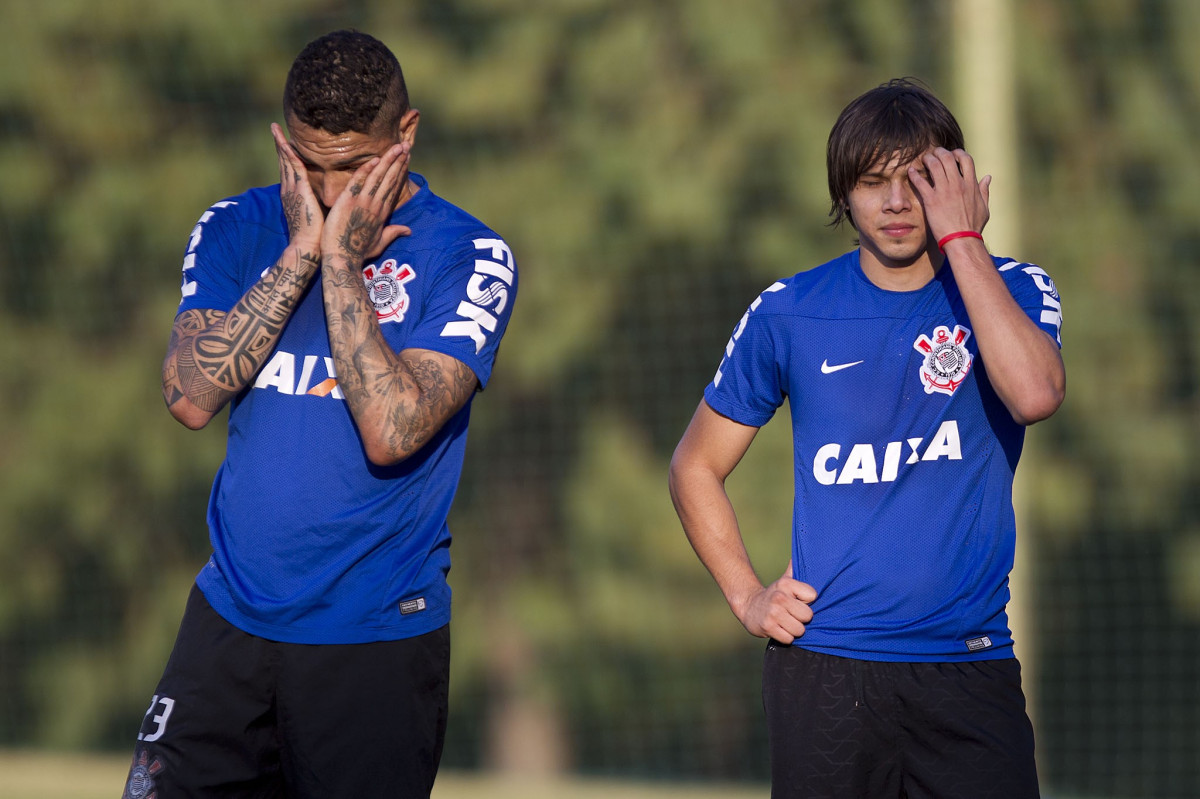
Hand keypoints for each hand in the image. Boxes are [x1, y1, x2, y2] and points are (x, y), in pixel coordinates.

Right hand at [271, 123, 323, 251]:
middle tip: (275, 129)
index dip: (289, 157)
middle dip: (280, 145)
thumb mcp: (320, 217)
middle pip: (284, 162)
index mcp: (295, 197)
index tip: (288, 144)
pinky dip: (287, 151)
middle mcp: (290, 190)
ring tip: (274, 128)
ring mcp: (292, 189)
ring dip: (280, 143)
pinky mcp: (299, 189)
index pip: (292, 172)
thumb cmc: (318, 238)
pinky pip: (292, 165)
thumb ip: (323, 205)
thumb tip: (333, 199)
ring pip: (286, 160)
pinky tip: (285, 139)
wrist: (308, 248)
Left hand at [322, 141, 412, 263]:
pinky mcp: (349, 201)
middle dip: (398, 161)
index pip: (393, 188)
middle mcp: (376, 206)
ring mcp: (363, 202)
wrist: (342, 259)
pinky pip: (359, 181)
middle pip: (390, 179)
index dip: (400, 172)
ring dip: (388, 160)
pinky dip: (367, 169)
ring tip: (396, 146)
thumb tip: (408, 230)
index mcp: (382, 214)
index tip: (405, 159)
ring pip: (378, 177)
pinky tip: (375, 158)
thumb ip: (393, 233)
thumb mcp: (379, 243)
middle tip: (405, 145)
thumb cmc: (358, 253)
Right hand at [735, 561, 817, 642]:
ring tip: (785, 623)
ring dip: (794, 630)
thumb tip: (807, 550)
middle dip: (801, 618)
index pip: (813, 596)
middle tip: (792, 615)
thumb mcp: (784, 580)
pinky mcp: (768, 627)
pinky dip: (785, 637)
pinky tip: (778, 629)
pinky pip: (789, 639)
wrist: (748, 606)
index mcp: (786, 584)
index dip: (807, 602)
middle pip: (808, 616)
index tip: (798, 601)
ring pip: (799, 630)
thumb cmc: (774, 595)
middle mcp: (779, 597)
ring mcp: (773, 613)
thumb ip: (796, 569)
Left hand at [908, 147, 990, 242]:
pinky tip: (910, 171)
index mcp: (971, 184)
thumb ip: (984, 190)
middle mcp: (958, 184)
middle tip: (934, 153)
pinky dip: (914, 175)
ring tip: (924, 159)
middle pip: (948, 158)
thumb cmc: (973, 226)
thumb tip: (987, 177)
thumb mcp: (984, 207)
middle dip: (940, 152)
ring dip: (928, 159)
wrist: (962, 240)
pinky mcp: (931, 200)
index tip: (952, 154)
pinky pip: (921, 182)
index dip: (958, 153)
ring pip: (934, 165)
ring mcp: (944, 191)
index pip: (966, 159)